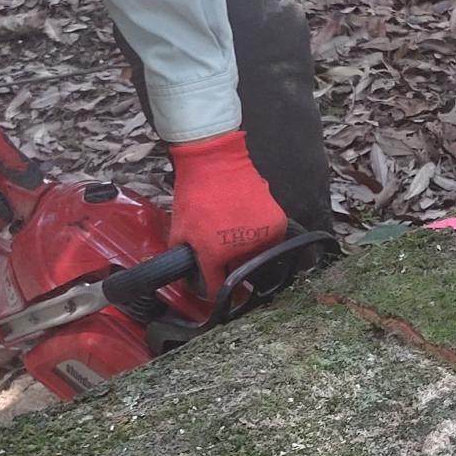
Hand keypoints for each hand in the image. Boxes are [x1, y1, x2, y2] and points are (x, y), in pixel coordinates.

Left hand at [168, 130, 286, 297]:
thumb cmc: (194, 194)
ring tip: (235, 231)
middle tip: (223, 249)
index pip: (217, 290)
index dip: (213, 293)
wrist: (215, 162)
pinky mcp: (277, 224)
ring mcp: (262, 237)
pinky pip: (271, 241)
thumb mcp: (179, 230)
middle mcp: (240, 251)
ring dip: (248, 252)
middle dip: (231, 266)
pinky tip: (247, 222)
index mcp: (213, 255)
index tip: (214, 291)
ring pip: (257, 258)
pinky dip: (261, 236)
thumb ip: (182, 257)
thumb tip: (187, 276)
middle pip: (239, 272)